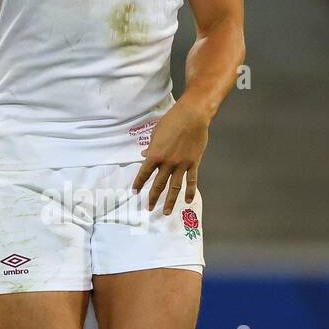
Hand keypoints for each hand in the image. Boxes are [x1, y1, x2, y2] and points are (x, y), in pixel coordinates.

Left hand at [132, 97, 209, 213]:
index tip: (135, 192)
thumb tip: (145, 154)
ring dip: (170, 201)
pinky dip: (190, 192)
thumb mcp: (156, 133)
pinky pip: (191, 181)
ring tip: (166, 212)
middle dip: (153, 197)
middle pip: (158, 184)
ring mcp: (181, 165)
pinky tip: (187, 201)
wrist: (192, 116)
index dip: (138, 183)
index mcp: (155, 155)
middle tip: (149, 208)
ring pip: (175, 187)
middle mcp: (167, 163)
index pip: (144, 173)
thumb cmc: (172, 121)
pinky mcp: (193, 163)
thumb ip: (151, 146)